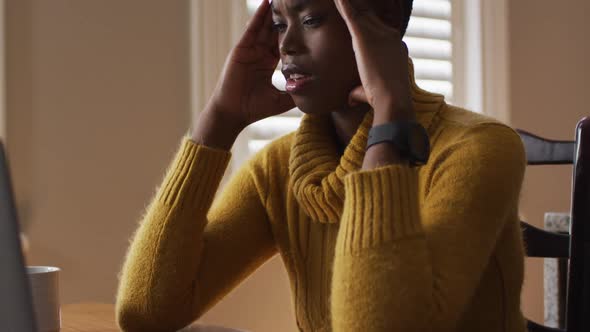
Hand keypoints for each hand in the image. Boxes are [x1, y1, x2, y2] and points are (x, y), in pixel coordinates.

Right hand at [202, 0, 293, 129]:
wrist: (233, 113)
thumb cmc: (254, 108)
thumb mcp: (281, 100)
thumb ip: (295, 93)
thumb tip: (316, 93)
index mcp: (269, 63)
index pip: (284, 43)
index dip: (294, 32)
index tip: (306, 22)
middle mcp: (260, 54)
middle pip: (275, 31)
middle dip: (284, 17)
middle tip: (294, 3)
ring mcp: (251, 50)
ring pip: (265, 27)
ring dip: (273, 12)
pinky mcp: (242, 49)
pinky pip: (252, 29)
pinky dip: (259, 16)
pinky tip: (266, 3)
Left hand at [334, 0, 413, 121]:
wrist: (393, 98)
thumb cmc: (383, 100)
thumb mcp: (372, 92)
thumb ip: (360, 92)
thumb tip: (351, 100)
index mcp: (394, 47)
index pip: (380, 30)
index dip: (369, 22)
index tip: (360, 16)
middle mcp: (389, 36)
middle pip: (370, 16)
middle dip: (359, 6)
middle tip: (345, 2)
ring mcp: (378, 34)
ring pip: (360, 10)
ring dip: (349, 3)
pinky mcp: (363, 37)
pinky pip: (351, 14)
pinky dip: (343, 4)